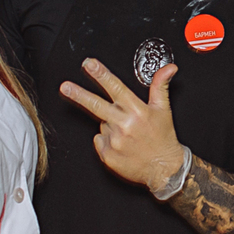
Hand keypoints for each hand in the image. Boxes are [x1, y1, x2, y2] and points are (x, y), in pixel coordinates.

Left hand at [60, 58, 187, 192]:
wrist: (165, 169)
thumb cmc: (163, 138)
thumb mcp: (164, 110)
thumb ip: (160, 86)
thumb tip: (169, 68)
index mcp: (137, 111)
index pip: (116, 88)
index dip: (101, 74)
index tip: (89, 64)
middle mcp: (125, 124)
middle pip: (97, 105)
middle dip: (79, 94)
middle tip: (65, 87)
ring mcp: (115, 141)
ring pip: (102, 124)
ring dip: (110, 125)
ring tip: (127, 134)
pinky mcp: (108, 155)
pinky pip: (99, 141)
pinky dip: (107, 141)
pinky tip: (121, 144)